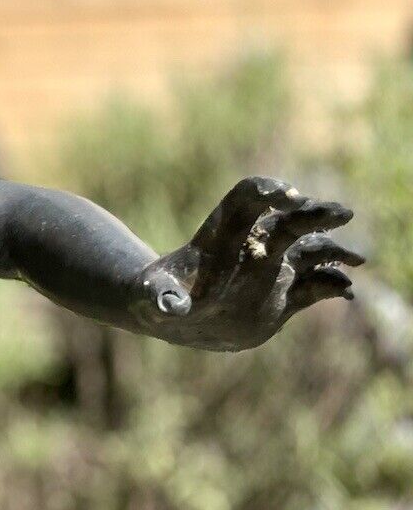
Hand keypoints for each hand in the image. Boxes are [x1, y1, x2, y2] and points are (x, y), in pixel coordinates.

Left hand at [136, 176, 362, 350]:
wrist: (177, 317)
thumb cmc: (158, 296)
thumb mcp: (152, 296)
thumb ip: (161, 297)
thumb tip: (171, 306)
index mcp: (222, 234)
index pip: (247, 198)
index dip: (267, 192)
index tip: (287, 196)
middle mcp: (253, 245)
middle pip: (290, 220)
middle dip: (316, 214)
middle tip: (343, 214)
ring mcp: (273, 267)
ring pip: (311, 251)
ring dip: (335, 251)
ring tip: (357, 259)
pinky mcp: (285, 293)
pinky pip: (316, 286)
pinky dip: (333, 285)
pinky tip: (347, 291)